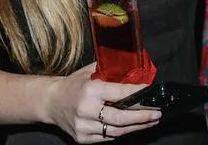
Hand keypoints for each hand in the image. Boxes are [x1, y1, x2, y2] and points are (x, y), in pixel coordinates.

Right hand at [46, 64, 160, 142]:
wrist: (51, 102)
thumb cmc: (74, 85)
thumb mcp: (90, 72)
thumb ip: (110, 71)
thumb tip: (133, 69)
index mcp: (90, 90)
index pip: (119, 93)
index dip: (137, 93)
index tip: (150, 92)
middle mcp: (86, 110)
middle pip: (120, 118)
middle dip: (142, 117)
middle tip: (156, 113)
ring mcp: (84, 127)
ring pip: (116, 131)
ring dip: (136, 127)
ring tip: (150, 121)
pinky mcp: (82, 138)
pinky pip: (107, 138)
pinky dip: (121, 132)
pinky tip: (132, 127)